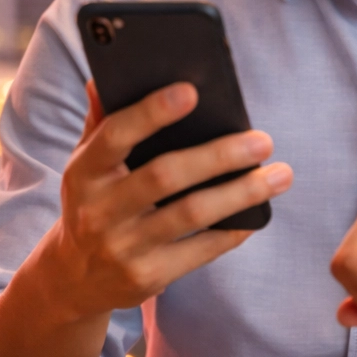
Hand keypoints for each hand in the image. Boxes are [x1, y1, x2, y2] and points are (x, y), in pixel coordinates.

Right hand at [34, 80, 292, 322]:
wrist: (75, 278)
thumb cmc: (94, 202)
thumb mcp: (88, 164)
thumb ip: (102, 122)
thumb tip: (105, 78)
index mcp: (85, 172)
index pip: (115, 135)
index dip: (151, 113)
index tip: (192, 91)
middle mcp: (99, 210)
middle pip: (165, 176)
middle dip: (219, 156)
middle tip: (263, 140)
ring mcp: (123, 247)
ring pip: (191, 214)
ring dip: (242, 193)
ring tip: (281, 175)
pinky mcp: (148, 277)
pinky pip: (200, 251)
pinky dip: (233, 231)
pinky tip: (258, 214)